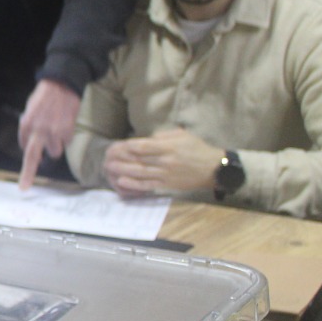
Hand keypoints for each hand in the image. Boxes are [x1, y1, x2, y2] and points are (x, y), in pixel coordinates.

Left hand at [17, 79, 79, 189]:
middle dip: (27, 174)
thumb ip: (29, 127)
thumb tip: (29, 143)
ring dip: (54, 147)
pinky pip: (65, 142)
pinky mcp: (68, 131)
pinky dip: (65, 137)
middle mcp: (38, 130)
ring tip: (56, 132)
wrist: (62, 84)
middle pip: (32, 157)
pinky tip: (64, 124)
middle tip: (24, 188)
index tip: (30, 163)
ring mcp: (54, 132)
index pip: (24, 147)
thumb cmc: (44, 96)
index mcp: (26, 124)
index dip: (29, 150)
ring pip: (54, 152)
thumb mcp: (30, 109)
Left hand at [102, 128, 221, 198]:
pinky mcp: (167, 185)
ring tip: (110, 167)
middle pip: (139, 160)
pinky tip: (122, 181)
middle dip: (122, 158)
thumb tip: (148, 139)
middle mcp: (166, 161)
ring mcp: (166, 175)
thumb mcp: (183, 135)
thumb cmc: (198, 149)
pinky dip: (134, 184)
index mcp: (169, 147)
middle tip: (108, 156)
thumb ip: (164, 136)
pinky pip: (147, 185)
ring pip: (140, 173)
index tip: (118, 145)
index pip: (144, 146)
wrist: (213, 169)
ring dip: (123, 170)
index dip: (129, 146)